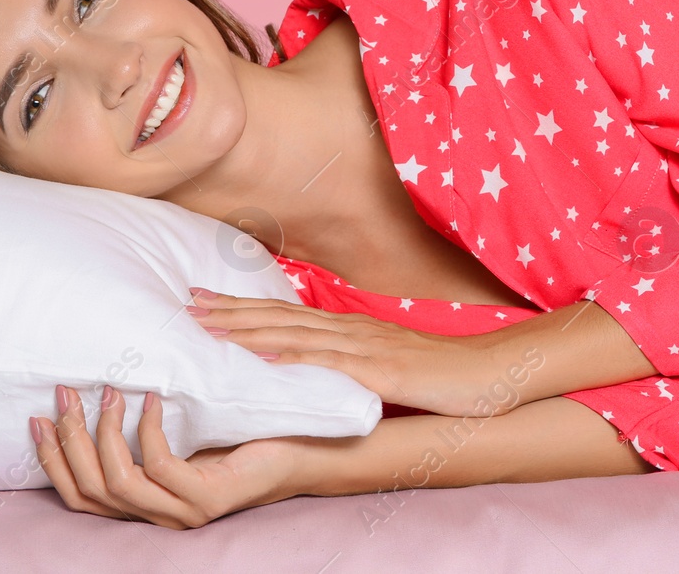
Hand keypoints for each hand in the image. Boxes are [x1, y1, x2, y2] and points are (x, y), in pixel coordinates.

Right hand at [30, 384, 308, 527]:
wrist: (304, 445)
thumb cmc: (244, 431)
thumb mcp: (184, 424)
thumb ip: (145, 422)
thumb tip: (102, 382)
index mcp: (147, 502)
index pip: (80, 495)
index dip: (53, 458)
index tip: (36, 417)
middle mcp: (158, 516)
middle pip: (89, 490)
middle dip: (69, 439)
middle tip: (65, 393)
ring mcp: (182, 512)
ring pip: (117, 482)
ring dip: (103, 433)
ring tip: (109, 390)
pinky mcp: (208, 500)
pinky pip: (160, 466)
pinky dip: (148, 430)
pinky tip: (154, 398)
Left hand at [186, 288, 513, 417]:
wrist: (491, 375)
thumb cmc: (444, 375)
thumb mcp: (389, 365)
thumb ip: (354, 363)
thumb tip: (318, 367)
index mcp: (351, 331)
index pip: (286, 316)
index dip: (242, 308)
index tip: (203, 302)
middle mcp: (351, 330)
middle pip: (279, 317)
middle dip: (230, 311)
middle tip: (186, 304)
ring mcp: (364, 347)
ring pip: (294, 333)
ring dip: (246, 326)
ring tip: (206, 324)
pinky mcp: (378, 371)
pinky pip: (327, 363)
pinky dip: (288, 355)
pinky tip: (259, 354)